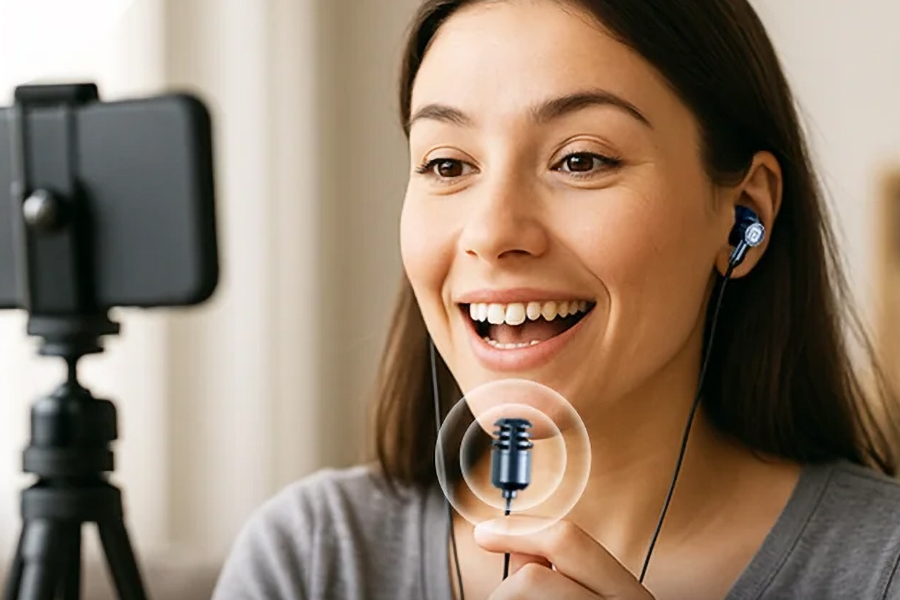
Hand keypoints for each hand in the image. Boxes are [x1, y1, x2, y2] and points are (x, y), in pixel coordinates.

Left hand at [474, 516, 655, 599]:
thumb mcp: (595, 599)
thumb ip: (560, 573)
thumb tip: (518, 546)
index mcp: (627, 593)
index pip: (569, 540)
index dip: (519, 529)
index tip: (484, 532)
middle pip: (533, 578)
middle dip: (507, 585)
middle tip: (496, 597)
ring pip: (521, 595)